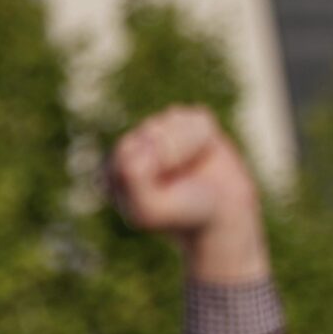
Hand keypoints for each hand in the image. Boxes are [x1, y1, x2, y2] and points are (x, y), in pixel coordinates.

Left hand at [109, 105, 267, 283]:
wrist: (220, 215)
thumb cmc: (179, 215)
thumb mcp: (148, 209)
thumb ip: (132, 180)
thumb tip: (131, 148)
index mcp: (112, 169)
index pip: (127, 150)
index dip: (152, 169)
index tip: (160, 191)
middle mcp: (131, 147)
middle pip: (151, 132)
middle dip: (171, 156)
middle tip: (177, 182)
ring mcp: (159, 133)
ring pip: (175, 122)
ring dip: (189, 148)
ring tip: (188, 169)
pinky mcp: (186, 124)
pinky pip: (197, 118)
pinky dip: (204, 138)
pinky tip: (201, 155)